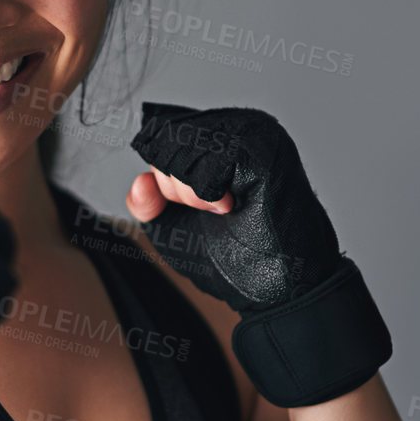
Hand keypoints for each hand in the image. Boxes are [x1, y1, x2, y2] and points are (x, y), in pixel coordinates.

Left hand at [126, 102, 391, 407]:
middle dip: (174, 186)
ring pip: (184, 142)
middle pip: (166, 136)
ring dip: (190, 191)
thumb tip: (140, 182)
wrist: (279, 292)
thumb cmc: (237, 262)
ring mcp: (256, 133)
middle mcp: (241, 128)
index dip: (164, 178)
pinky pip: (208, 156)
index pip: (160, 136)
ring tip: (226, 210)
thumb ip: (148, 203)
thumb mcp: (174, 230)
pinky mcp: (266, 149)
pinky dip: (205, 191)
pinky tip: (232, 206)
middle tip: (214, 212)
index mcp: (221, 140)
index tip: (199, 208)